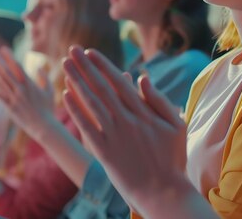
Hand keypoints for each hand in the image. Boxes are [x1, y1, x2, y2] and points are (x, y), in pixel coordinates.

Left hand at [0, 47, 55, 139]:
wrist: (43, 127)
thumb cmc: (48, 108)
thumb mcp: (49, 91)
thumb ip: (44, 78)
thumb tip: (37, 68)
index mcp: (30, 84)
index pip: (17, 66)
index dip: (9, 57)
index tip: (3, 48)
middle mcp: (20, 90)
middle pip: (6, 71)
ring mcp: (14, 98)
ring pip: (1, 81)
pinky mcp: (10, 107)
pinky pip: (0, 95)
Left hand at [62, 46, 186, 210]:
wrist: (162, 192)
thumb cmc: (172, 158)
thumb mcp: (176, 126)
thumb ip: (159, 100)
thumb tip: (142, 77)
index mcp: (143, 112)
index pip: (118, 82)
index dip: (103, 65)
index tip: (90, 52)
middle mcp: (126, 120)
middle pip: (101, 87)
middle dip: (85, 66)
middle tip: (71, 50)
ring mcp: (113, 135)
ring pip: (91, 102)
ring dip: (76, 81)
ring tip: (65, 65)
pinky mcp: (103, 151)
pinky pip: (86, 126)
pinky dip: (76, 110)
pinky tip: (66, 95)